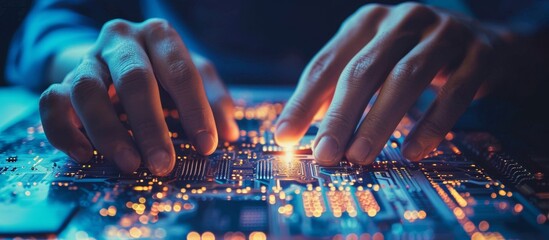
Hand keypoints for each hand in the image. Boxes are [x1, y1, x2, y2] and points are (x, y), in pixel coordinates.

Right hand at [39, 18, 237, 175]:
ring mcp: (88, 60)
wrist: (116, 60)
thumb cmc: (164, 72)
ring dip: (109, 132)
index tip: (208, 146)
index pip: (180, 71)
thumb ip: (214, 101)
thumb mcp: (195, 77)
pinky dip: (65, 131)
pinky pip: (52, 103)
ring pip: (88, 91)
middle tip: (164, 164)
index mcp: (159, 36)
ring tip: (130, 164)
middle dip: (151, 127)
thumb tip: (229, 134)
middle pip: (134, 80)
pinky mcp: (62, 82)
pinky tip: (86, 156)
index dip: (196, 110)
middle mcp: (121, 42)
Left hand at [275, 3, 494, 164]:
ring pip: (406, 78)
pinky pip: (455, 92)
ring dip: (379, 121)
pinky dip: (432, 124)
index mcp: (368, 22)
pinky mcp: (480, 53)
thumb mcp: (375, 62)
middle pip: (364, 70)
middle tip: (324, 154)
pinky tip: (412, 151)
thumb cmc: (414, 56)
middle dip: (340, 116)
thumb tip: (298, 129)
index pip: (327, 63)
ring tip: (359, 157)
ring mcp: (444, 33)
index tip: (285, 136)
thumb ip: (339, 89)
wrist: (485, 42)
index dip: (304, 101)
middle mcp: (403, 20)